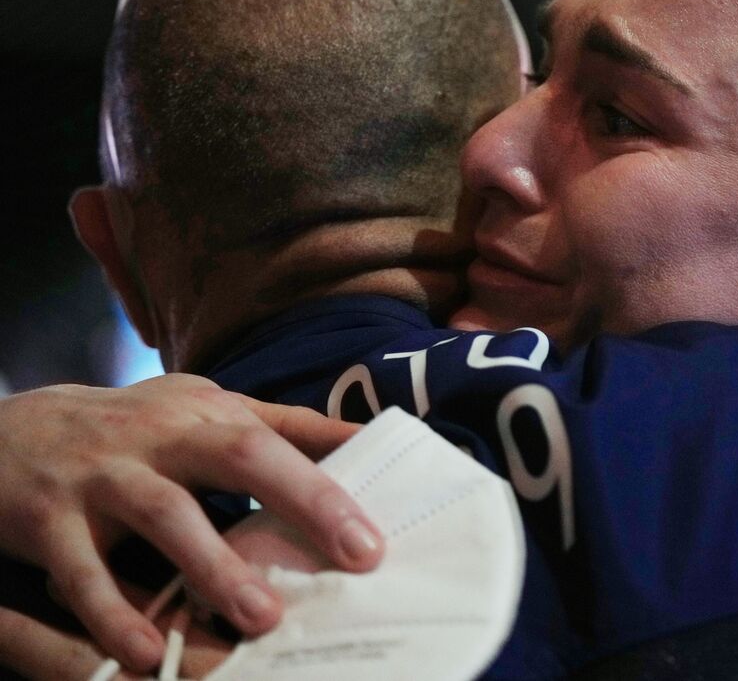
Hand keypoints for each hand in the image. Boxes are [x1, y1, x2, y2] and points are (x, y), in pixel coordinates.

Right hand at [0, 375, 382, 672]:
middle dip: (304, 502)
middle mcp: (158, 437)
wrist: (5, 431)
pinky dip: (113, 614)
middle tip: (357, 558)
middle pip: (241, 457)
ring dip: (216, 566)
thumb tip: (365, 437)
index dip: (328, 483)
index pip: (277, 441)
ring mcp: (101, 475)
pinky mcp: (44, 519)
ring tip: (265, 617)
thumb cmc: (132, 427)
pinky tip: (151, 653)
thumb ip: (282, 425)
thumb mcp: (201, 409)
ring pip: (166, 514)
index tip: (376, 537)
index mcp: (203, 414)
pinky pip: (83, 571)